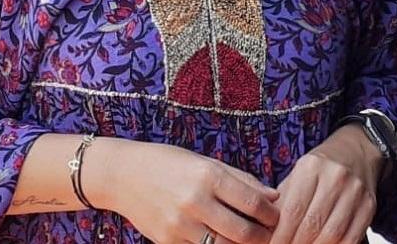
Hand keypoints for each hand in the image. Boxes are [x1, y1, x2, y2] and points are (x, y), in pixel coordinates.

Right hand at [90, 139, 279, 243]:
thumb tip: (273, 196)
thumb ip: (240, 179)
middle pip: (244, 233)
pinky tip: (217, 239)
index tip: (274, 216)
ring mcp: (180, 225)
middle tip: (266, 233)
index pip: (253, 203)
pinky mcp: (168, 243)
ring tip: (244, 238)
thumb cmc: (168, 163)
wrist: (122, 175)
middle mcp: (195, 201)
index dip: (271, 214)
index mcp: (208, 175)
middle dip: (262, 237)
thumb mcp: (205, 162)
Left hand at [269, 125, 381, 243]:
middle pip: (312, 224)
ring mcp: (354, 192)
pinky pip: (351, 237)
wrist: (356, 151)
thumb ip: (284, 200)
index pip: (293, 210)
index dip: (281, 235)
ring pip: (332, 234)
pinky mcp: (369, 206)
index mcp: (311, 167)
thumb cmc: (321, 166)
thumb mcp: (298, 174)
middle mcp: (334, 178)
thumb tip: (268, 229)